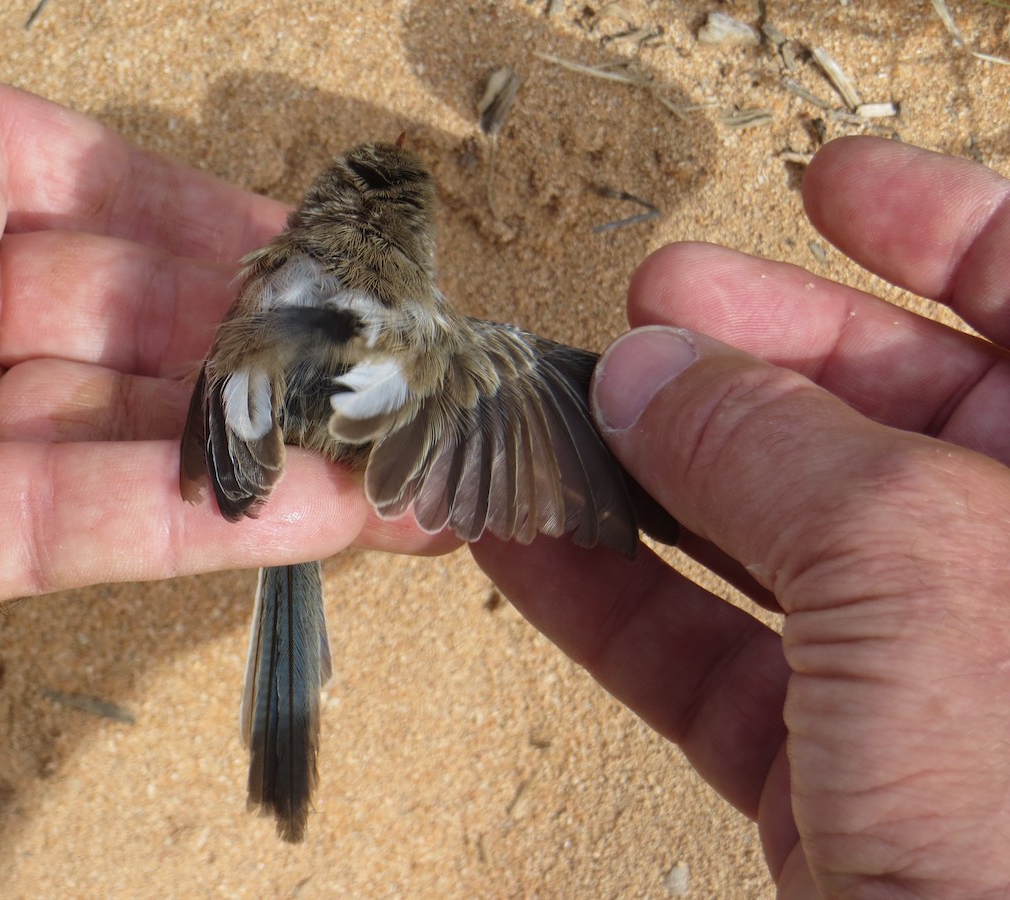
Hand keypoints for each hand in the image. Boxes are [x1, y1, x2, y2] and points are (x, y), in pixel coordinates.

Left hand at [0, 3, 440, 671]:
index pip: (111, 192)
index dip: (228, 222)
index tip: (335, 251)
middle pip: (138, 316)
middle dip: (274, 340)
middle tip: (396, 363)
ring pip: (125, 433)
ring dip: (268, 446)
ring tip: (404, 458)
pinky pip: (72, 531)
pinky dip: (202, 524)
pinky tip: (329, 512)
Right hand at [473, 136, 1009, 895]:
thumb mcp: (910, 563)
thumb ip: (771, 446)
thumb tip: (653, 372)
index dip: (938, 225)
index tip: (823, 189)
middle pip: (885, 412)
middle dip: (756, 352)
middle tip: (649, 312)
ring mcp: (932, 677)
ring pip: (773, 538)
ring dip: (651, 477)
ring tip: (551, 415)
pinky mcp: (838, 768)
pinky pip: (711, 655)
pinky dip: (612, 600)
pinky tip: (523, 543)